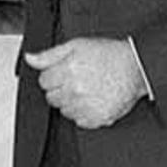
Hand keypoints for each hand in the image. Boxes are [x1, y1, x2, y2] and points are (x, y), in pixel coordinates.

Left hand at [22, 38, 146, 129]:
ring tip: (87, 89)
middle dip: (60, 89)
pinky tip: (93, 100)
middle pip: (52, 97)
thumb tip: (30, 58)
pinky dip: (83, 113)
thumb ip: (50, 54)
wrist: (136, 68)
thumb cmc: (109, 55)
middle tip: (76, 80)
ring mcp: (86, 106)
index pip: (44, 81)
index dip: (53, 75)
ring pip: (64, 110)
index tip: (65, 72)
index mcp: (69, 70)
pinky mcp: (97, 119)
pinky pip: (78, 121)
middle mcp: (76, 90)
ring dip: (71, 102)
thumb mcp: (77, 45)